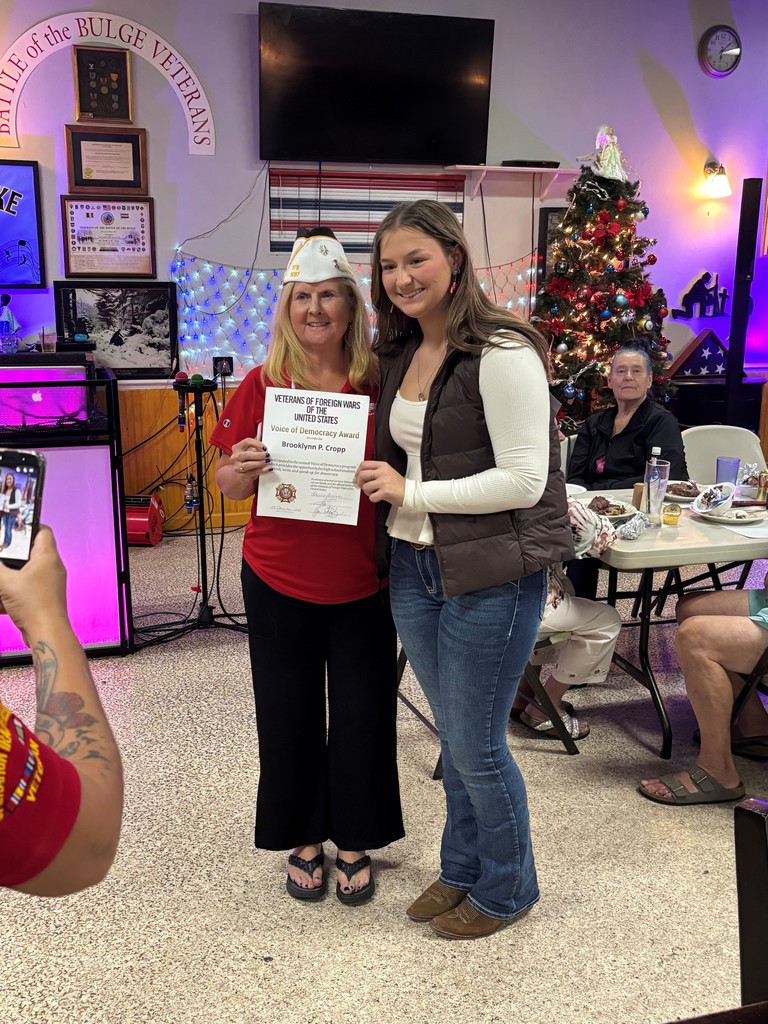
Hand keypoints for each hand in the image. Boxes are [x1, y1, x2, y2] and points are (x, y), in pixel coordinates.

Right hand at [0, 526, 68, 640]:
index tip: (11, 526)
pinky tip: (2, 600)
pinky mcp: (43, 597)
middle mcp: (51, 567)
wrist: (46, 633)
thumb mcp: (5, 581)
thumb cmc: (34, 605)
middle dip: (10, 555)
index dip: (28, 525)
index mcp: (47, 556)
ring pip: (24, 572)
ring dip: (8, 576)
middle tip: (1, 554)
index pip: (42, 530)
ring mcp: (48, 583)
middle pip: (30, 552)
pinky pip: (24, 589)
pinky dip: (10, 592)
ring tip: (1, 578)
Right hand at [230, 429, 271, 477]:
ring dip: (259, 463)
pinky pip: (251, 473)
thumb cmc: (250, 458)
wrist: (243, 473)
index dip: (256, 444)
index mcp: (238, 447)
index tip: (265, 447)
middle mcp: (235, 456)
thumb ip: (257, 438)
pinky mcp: (241, 475)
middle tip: (268, 455)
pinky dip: (260, 471)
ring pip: (247, 465)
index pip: (246, 442)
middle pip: (246, 455)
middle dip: (258, 455)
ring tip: (268, 462)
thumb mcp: (252, 448)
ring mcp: (237, 466)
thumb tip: (261, 424)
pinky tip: (268, 469)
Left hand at [354, 460, 405, 506]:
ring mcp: (384, 482)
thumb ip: (374, 472)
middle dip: (360, 482)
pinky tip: (378, 496)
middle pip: (362, 475)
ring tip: (374, 492)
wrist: (409, 492)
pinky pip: (371, 497)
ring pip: (365, 487)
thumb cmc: (397, 484)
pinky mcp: (385, 492)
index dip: (357, 472)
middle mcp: (383, 472)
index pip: (364, 464)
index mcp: (383, 465)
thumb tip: (358, 476)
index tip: (357, 477)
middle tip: (363, 486)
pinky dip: (373, 498)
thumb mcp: (387, 472)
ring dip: (367, 492)